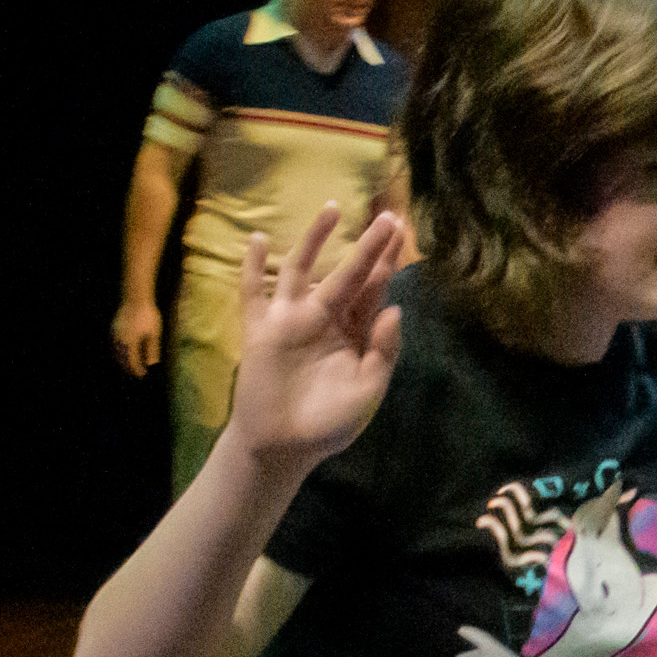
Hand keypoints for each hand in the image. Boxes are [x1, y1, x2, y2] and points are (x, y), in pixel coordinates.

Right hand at [112, 300, 162, 374]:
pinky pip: (114, 346)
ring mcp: (114, 335)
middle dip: (129, 368)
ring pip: (116, 354)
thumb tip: (152, 364)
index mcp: (129, 343)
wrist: (135, 297)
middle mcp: (119, 340)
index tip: (144, 375)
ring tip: (132, 366)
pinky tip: (126, 354)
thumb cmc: (148, 315)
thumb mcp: (154, 334)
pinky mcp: (113, 330)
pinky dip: (119, 353)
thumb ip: (152, 350)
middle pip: (122, 360)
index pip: (132, 362)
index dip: (137, 370)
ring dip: (123, 362)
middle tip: (138, 374)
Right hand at [224, 205, 406, 466]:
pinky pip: (254, 292)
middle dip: (368, 247)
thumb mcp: (367, 390)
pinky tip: (257, 240)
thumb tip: (396, 310)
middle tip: (388, 217)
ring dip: (315, 240)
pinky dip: (253, 266)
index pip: (375, 291)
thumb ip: (383, 352)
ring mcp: (291, 320)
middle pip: (348, 273)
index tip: (404, 236)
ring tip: (333, 210)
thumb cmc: (329, 423)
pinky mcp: (261, 328)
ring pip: (303, 269)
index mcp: (355, 334)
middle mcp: (325, 319)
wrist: (283, 446)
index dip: (388, 264)